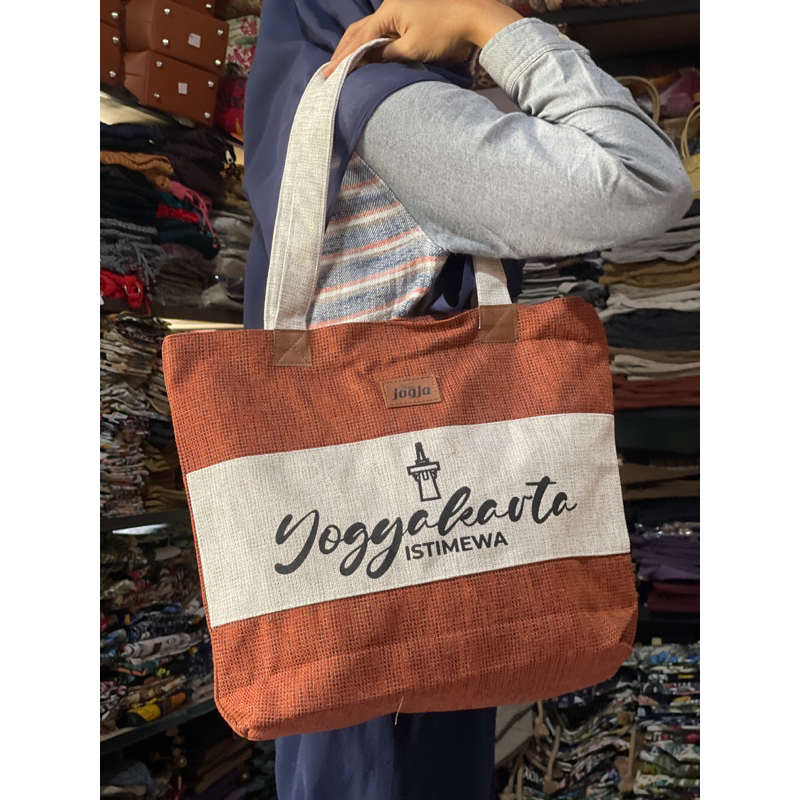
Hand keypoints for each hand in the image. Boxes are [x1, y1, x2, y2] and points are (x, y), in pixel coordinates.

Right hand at [322, 0, 521, 77]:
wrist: (474, 18)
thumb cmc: (445, 33)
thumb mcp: (413, 48)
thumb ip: (387, 55)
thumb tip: (368, 62)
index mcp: (388, 11)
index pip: (359, 38)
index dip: (344, 57)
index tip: (330, 74)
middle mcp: (390, 7)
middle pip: (359, 31)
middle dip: (343, 51)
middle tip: (328, 72)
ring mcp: (399, 10)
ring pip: (369, 30)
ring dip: (354, 47)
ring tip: (341, 66)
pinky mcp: (408, 17)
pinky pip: (382, 31)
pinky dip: (369, 44)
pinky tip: (364, 56)